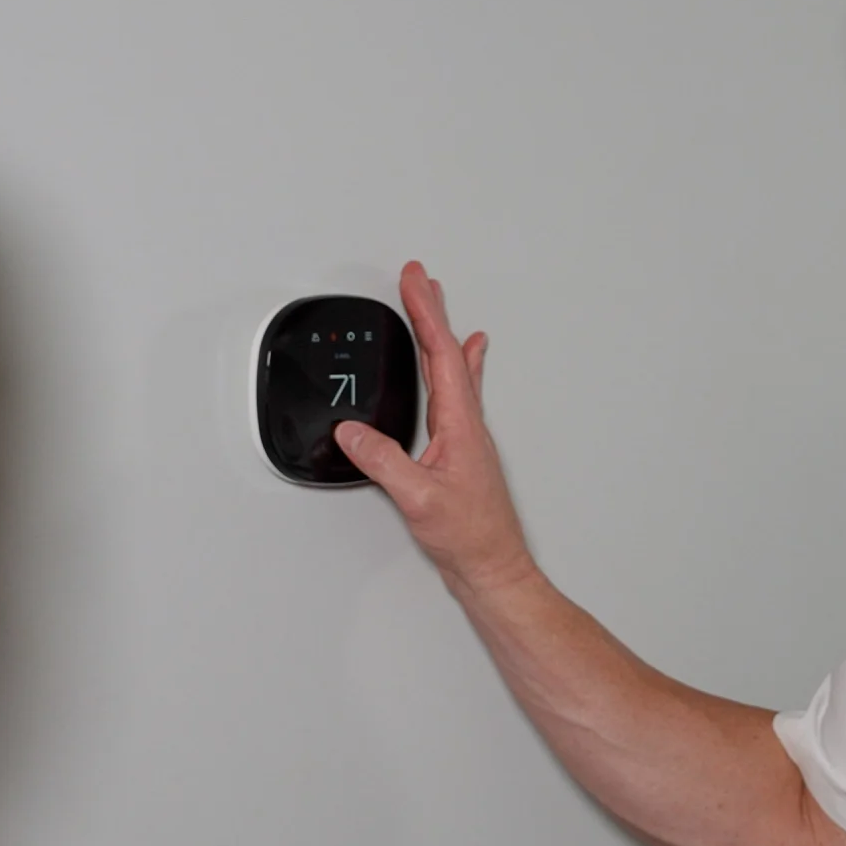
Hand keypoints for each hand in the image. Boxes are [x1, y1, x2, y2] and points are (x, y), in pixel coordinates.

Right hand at [336, 263, 537, 595]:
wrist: (492, 567)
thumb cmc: (470, 537)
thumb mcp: (418, 498)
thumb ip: (384, 462)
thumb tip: (353, 432)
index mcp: (460, 425)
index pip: (440, 356)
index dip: (426, 315)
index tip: (414, 282)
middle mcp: (467, 424)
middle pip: (449, 353)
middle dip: (432, 312)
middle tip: (420, 278)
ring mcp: (466, 436)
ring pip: (453, 370)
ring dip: (440, 335)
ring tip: (434, 306)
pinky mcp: (460, 450)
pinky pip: (456, 393)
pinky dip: (455, 368)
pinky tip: (464, 361)